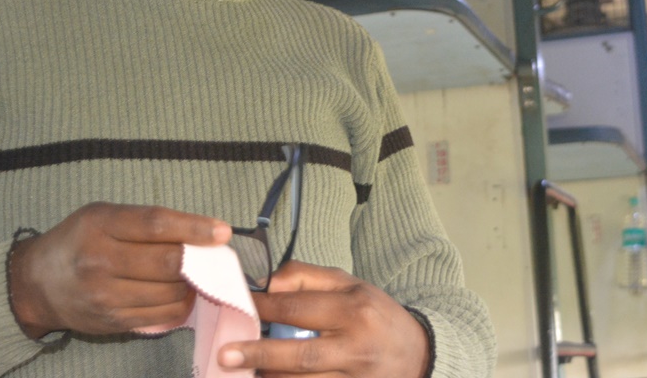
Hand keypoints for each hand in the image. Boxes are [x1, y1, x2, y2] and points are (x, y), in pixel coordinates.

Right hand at [7, 202, 229, 337]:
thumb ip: (144, 221)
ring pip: (170, 292)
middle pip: (168, 262)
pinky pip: (163, 316)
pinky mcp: (113, 322)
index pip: (156, 224)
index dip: (194, 228)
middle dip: (198, 259)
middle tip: (211, 255)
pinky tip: (180, 293)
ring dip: (193, 284)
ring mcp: (106, 296)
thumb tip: (198, 232)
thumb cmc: (77, 240)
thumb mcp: (102, 216)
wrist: (37, 283)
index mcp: (100, 225)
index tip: (223, 231)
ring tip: (193, 274)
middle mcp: (101, 261)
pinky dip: (181, 304)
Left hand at [218, 261, 430, 376]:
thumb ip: (307, 278)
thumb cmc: (376, 315)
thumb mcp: (350, 284)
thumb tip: (267, 284)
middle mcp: (357, 346)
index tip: (238, 309)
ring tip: (245, 373)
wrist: (420, 354)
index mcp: (354, 309)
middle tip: (226, 355)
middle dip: (260, 354)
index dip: (263, 309)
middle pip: (301, 355)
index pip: (298, 308)